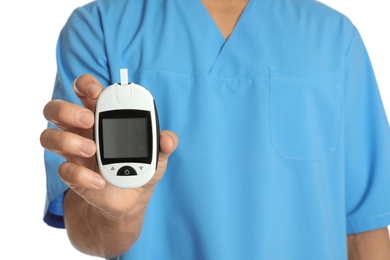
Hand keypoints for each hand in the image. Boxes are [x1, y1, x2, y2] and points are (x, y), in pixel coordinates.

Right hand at [40, 74, 177, 218]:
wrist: (131, 199)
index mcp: (102, 116)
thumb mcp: (158, 155)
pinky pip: (64, 170)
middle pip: (56, 109)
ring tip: (92, 150)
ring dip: (67, 141)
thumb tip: (167, 139)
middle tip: (89, 121)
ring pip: (48, 136)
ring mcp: (73, 152)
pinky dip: (82, 175)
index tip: (95, 91)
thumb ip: (164, 144)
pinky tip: (100, 181)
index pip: (83, 91)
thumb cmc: (141, 167)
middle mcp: (81, 130)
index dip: (84, 84)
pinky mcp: (72, 174)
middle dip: (67, 110)